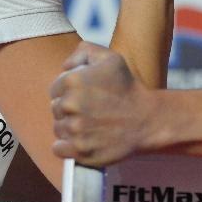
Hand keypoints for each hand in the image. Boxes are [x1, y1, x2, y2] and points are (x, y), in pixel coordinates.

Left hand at [50, 42, 152, 166]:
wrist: (146, 119)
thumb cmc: (127, 87)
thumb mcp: (110, 58)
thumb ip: (84, 51)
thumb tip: (65, 66)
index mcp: (72, 81)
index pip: (55, 90)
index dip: (68, 93)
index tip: (85, 96)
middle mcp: (70, 105)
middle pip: (55, 110)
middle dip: (69, 110)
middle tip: (90, 111)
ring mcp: (75, 129)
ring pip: (58, 129)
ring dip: (70, 127)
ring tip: (90, 124)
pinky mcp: (80, 150)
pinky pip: (58, 148)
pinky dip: (67, 146)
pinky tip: (83, 139)